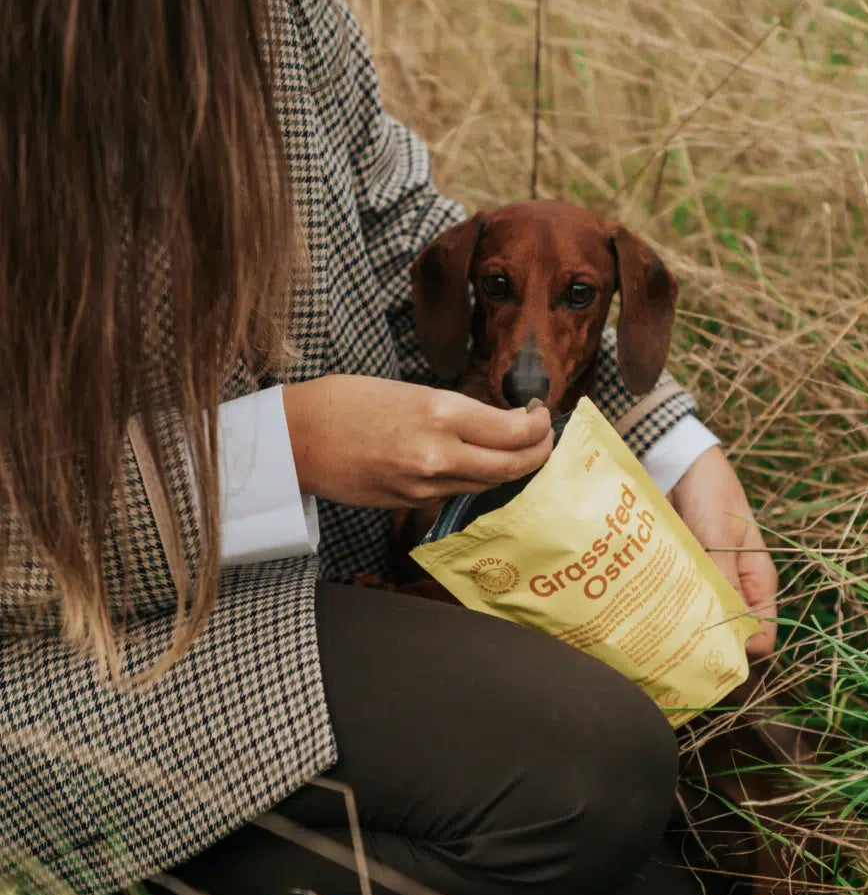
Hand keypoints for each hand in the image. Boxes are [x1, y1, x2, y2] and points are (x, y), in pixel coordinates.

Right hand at [282, 375, 552, 508]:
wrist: (295, 439)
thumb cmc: (344, 402)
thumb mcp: (408, 390)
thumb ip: (455, 411)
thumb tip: (494, 423)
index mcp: (439, 414)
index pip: (515, 432)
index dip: (539, 426)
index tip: (541, 414)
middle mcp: (439, 455)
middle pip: (514, 466)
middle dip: (540, 452)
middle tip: (544, 436)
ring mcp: (425, 486)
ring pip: (489, 484)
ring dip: (511, 468)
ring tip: (518, 449)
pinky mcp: (411, 504)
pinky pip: (458, 493)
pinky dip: (476, 479)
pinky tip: (478, 464)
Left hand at [667, 445, 777, 656]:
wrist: (676, 460)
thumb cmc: (709, 492)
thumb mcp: (720, 537)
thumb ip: (726, 581)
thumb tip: (741, 633)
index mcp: (756, 577)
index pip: (763, 629)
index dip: (743, 648)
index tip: (715, 657)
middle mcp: (733, 582)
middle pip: (727, 627)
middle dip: (708, 640)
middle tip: (679, 650)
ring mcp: (703, 576)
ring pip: (698, 615)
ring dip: (681, 624)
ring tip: (657, 635)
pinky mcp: (677, 568)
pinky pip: (674, 595)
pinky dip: (664, 604)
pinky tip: (645, 612)